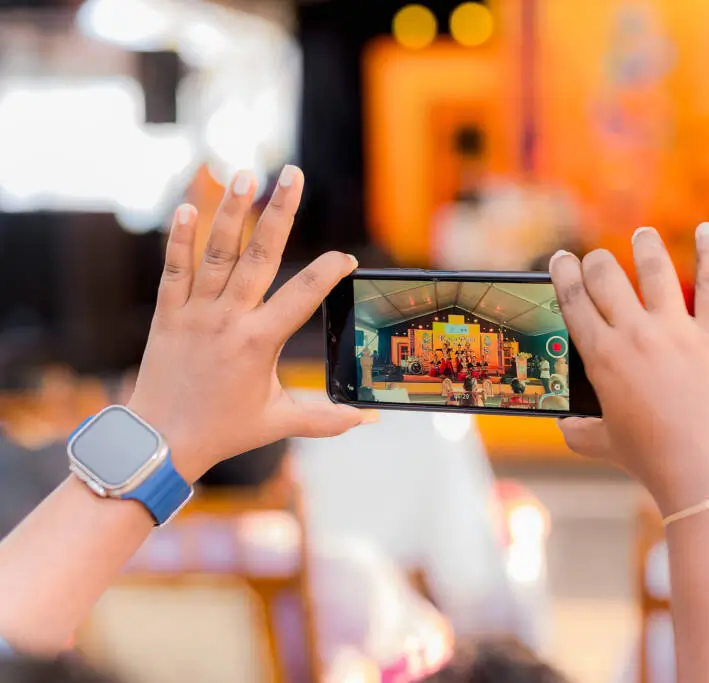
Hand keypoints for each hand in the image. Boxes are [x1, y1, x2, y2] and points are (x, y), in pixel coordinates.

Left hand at [126, 166, 371, 482]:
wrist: (160, 441)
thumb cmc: (223, 431)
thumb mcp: (279, 421)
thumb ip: (326, 417)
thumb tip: (368, 418)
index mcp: (260, 342)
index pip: (304, 295)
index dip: (328, 272)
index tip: (345, 258)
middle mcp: (228, 319)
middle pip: (260, 256)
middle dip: (279, 212)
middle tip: (292, 175)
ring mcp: (195, 313)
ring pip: (217, 253)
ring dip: (231, 211)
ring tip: (244, 175)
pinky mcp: (167, 314)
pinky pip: (174, 269)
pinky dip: (179, 238)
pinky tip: (188, 206)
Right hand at [551, 224, 708, 513]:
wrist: (704, 474)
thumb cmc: (651, 461)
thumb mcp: (605, 444)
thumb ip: (579, 430)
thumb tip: (565, 424)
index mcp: (602, 358)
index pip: (573, 300)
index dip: (564, 273)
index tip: (561, 259)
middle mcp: (635, 335)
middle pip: (606, 277)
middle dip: (597, 262)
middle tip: (598, 261)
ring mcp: (678, 332)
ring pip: (655, 270)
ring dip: (644, 247)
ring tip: (642, 235)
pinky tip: (706, 229)